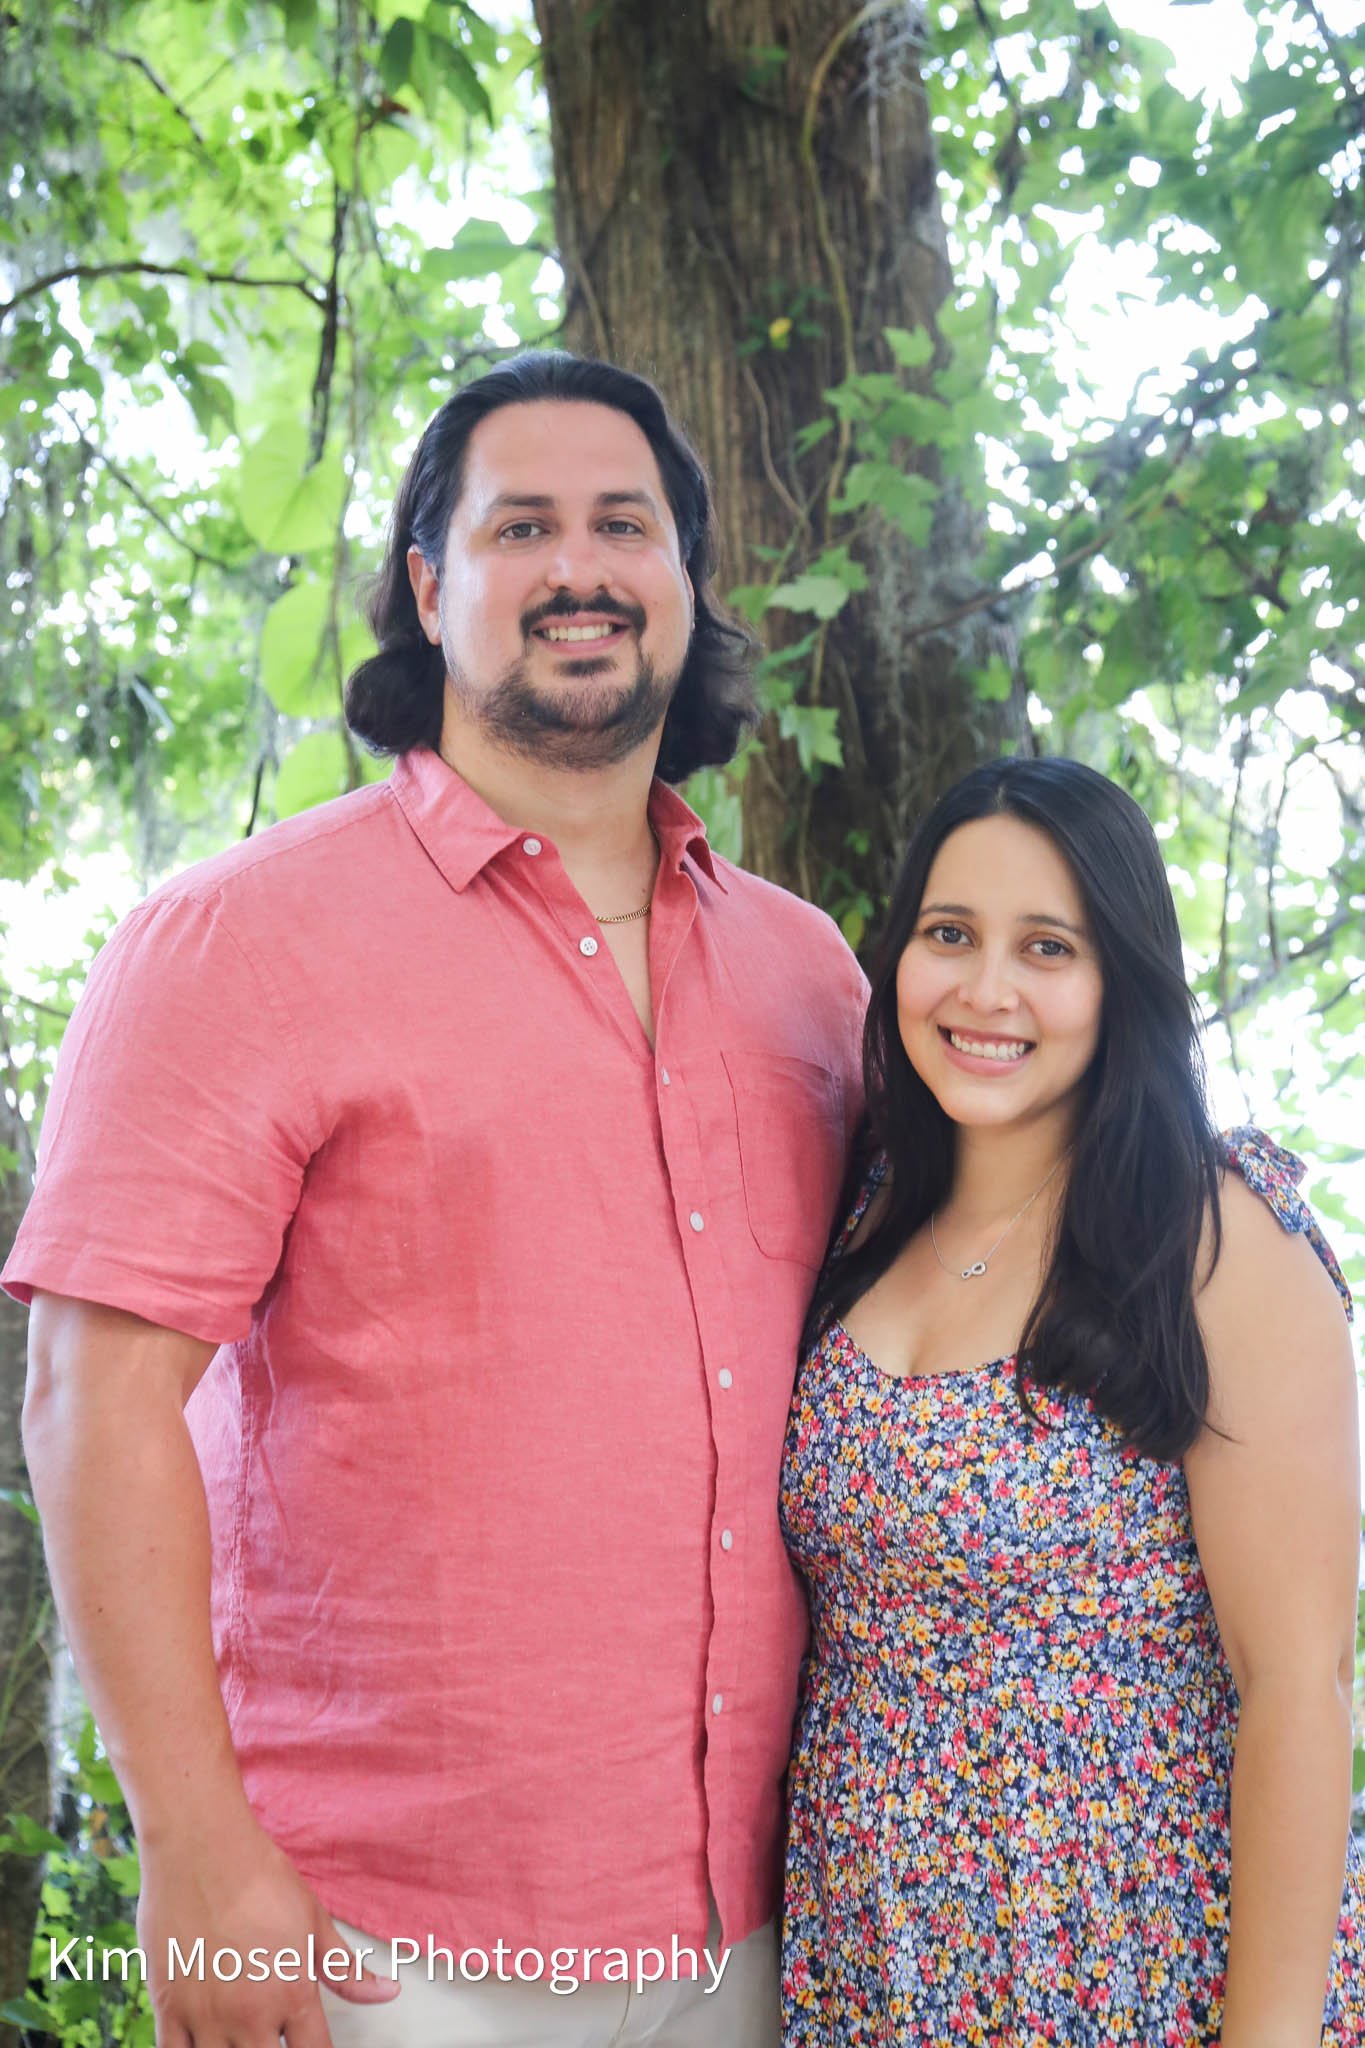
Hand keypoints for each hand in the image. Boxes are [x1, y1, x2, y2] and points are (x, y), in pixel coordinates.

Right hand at [137, 1815, 399, 2046]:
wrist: (202, 1849)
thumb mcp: (313, 1919)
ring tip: (241, 2037)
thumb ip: (345, 1968)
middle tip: (274, 2033)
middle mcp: (251, 2015)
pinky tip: (202, 2043)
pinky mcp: (168, 2008)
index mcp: (293, 1995)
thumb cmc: (258, 1876)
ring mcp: (206, 2016)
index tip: (313, 2044)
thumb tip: (386, 1992)